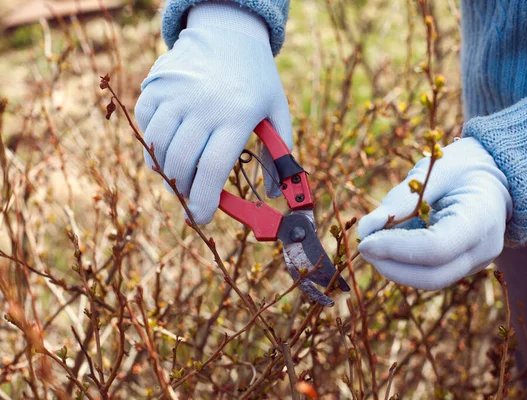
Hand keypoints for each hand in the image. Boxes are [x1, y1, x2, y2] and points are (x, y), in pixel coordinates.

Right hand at [135, 2, 291, 223]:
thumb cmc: (256, 78)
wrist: (229, 32)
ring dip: (167, 172)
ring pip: (159, 149)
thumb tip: (272, 192)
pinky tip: (169, 145)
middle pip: (181, 165)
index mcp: (237, 115)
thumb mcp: (277, 110)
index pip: (211, 170)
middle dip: (184, 190)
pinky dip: (153, 144)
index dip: (203, 202)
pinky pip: (146, 127)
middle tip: (192, 196)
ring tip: (181, 175)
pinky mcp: (156, 86)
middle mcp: (203, 105)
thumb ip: (279, 152)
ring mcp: (176, 94)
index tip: (201, 218)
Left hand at [357, 137, 512, 289]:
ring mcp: (477, 263)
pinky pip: (430, 273)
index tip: (365, 241)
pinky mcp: (463, 267)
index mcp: (482, 217)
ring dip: (394, 266)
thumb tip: (365, 229)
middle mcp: (485, 249)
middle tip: (364, 247)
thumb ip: (400, 200)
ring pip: (429, 280)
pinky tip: (391, 243)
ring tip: (376, 241)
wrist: (492, 178)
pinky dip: (405, 263)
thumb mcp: (432, 173)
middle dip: (391, 265)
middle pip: (433, 276)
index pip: (436, 248)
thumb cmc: (461, 168)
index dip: (395, 248)